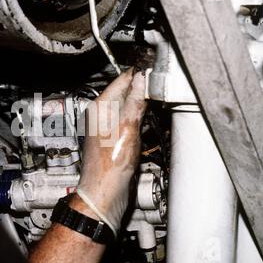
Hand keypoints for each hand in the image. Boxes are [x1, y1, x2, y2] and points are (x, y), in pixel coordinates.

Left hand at [77, 69, 147, 234]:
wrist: (105, 193)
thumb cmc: (109, 166)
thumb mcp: (128, 128)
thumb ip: (135, 102)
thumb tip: (142, 80)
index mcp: (100, 108)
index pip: (121, 81)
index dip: (139, 74)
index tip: (155, 69)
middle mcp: (102, 116)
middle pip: (126, 94)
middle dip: (144, 91)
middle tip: (162, 86)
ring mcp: (109, 128)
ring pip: (130, 110)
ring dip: (145, 107)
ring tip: (160, 103)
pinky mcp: (117, 141)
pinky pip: (131, 124)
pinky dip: (143, 122)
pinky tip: (152, 123)